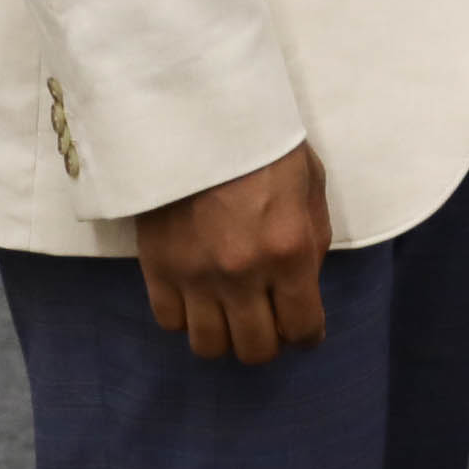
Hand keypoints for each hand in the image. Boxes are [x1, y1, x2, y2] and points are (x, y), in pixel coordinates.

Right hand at [134, 142, 328, 363]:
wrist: (201, 119)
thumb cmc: (266, 148)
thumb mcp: (311, 188)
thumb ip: (311, 243)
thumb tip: (305, 285)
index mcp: (289, 251)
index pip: (302, 327)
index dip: (307, 336)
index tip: (304, 331)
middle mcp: (243, 274)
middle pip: (255, 349)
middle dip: (268, 342)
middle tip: (268, 323)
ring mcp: (196, 276)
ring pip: (209, 347)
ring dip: (225, 336)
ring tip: (230, 315)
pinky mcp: (158, 269)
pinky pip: (170, 322)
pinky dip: (186, 318)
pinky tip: (198, 298)